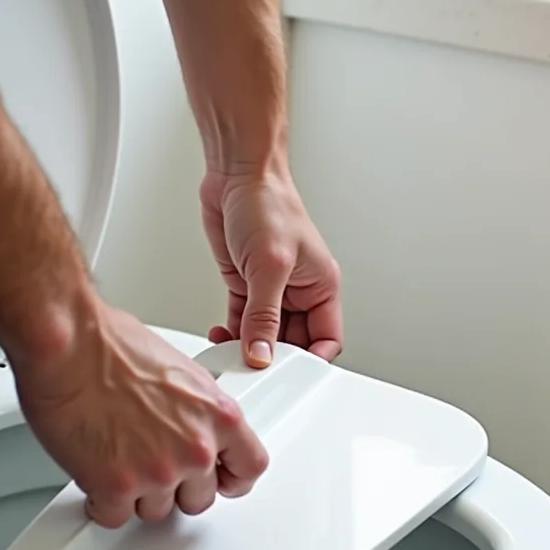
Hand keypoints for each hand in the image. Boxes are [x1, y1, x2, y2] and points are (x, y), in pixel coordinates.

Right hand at [13, 301, 268, 527]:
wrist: (69, 345)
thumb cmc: (113, 345)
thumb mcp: (182, 373)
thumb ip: (198, 410)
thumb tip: (194, 425)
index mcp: (220, 416)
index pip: (250, 467)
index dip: (233, 478)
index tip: (221, 479)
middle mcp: (195, 448)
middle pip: (200, 498)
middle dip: (177, 488)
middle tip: (153, 464)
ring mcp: (159, 471)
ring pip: (157, 510)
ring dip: (138, 493)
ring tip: (118, 458)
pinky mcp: (117, 486)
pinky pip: (116, 515)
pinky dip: (104, 502)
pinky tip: (96, 475)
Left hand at [200, 167, 342, 366]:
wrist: (237, 176)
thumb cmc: (269, 204)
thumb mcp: (270, 266)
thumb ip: (264, 316)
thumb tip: (262, 353)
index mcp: (322, 287)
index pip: (326, 339)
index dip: (311, 360)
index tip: (288, 374)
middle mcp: (300, 292)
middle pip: (293, 342)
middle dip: (274, 356)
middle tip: (255, 366)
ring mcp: (271, 290)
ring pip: (265, 334)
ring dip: (249, 346)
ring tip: (234, 354)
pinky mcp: (245, 285)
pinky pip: (242, 321)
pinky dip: (232, 334)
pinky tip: (222, 338)